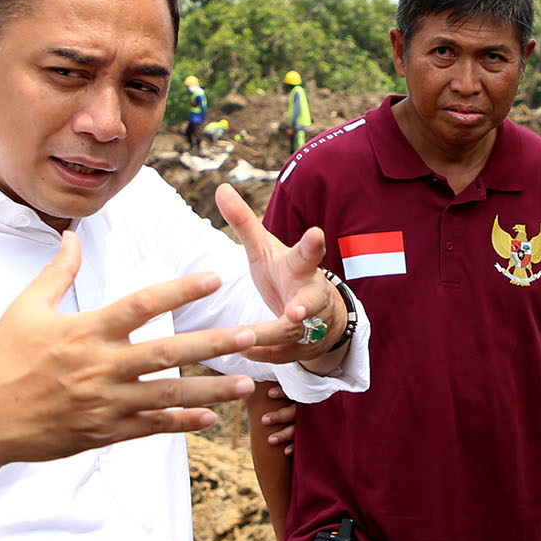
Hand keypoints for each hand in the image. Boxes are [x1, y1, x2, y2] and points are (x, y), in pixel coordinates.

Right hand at [0, 232, 299, 467]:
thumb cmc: (0, 359)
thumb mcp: (24, 309)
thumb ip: (57, 273)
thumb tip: (72, 236)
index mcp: (85, 332)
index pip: (141, 304)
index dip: (180, 290)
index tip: (215, 278)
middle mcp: (100, 367)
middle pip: (168, 353)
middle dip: (215, 344)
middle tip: (252, 334)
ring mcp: (104, 404)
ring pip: (169, 396)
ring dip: (212, 391)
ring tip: (248, 385)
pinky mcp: (103, 433)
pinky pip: (151, 429)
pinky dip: (181, 424)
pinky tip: (210, 418)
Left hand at [215, 184, 344, 364]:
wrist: (320, 316)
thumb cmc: (286, 275)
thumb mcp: (265, 249)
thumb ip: (244, 222)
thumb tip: (220, 187)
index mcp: (301, 267)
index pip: (309, 253)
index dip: (313, 245)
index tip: (316, 234)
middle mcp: (310, 296)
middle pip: (311, 301)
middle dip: (305, 307)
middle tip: (295, 312)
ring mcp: (310, 324)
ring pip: (294, 333)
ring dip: (273, 337)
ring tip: (247, 339)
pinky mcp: (302, 348)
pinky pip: (283, 354)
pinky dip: (264, 354)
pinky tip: (244, 352)